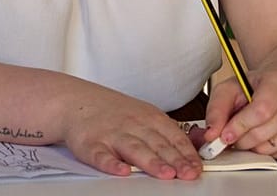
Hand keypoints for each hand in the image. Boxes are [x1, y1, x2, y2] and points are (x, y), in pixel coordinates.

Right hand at [59, 85, 202, 179]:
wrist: (75, 102)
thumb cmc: (114, 113)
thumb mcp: (145, 114)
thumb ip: (169, 132)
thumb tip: (200, 142)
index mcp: (148, 118)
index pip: (173, 136)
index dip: (186, 153)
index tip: (197, 167)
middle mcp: (132, 125)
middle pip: (156, 144)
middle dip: (174, 160)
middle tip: (187, 174)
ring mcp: (111, 135)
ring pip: (134, 149)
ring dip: (150, 162)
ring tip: (165, 173)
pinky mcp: (91, 145)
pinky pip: (102, 156)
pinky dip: (111, 164)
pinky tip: (122, 171)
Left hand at [201, 70, 276, 158]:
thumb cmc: (256, 88)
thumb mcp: (231, 88)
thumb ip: (216, 109)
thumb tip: (211, 133)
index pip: (261, 111)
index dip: (240, 126)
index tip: (225, 135)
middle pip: (264, 133)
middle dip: (242, 140)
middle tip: (234, 135)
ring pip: (272, 148)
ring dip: (254, 147)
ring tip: (252, 132)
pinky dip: (270, 152)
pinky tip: (268, 136)